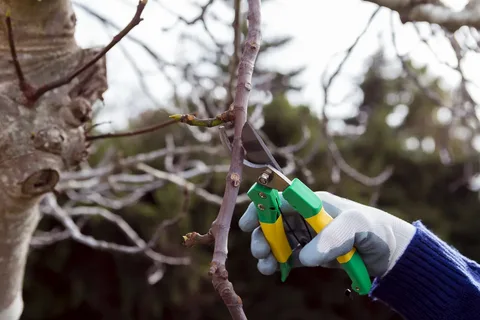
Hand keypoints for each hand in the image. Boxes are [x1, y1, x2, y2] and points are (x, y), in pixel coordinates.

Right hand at [239, 191, 415, 277]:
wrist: (389, 252)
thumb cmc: (373, 229)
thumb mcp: (355, 226)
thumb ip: (331, 238)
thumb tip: (305, 257)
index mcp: (312, 202)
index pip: (279, 198)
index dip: (260, 208)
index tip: (247, 224)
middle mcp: (305, 216)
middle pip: (272, 221)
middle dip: (261, 235)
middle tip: (260, 251)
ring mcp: (307, 235)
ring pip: (277, 240)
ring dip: (266, 251)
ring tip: (266, 265)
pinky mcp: (311, 253)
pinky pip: (287, 256)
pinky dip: (277, 263)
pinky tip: (274, 270)